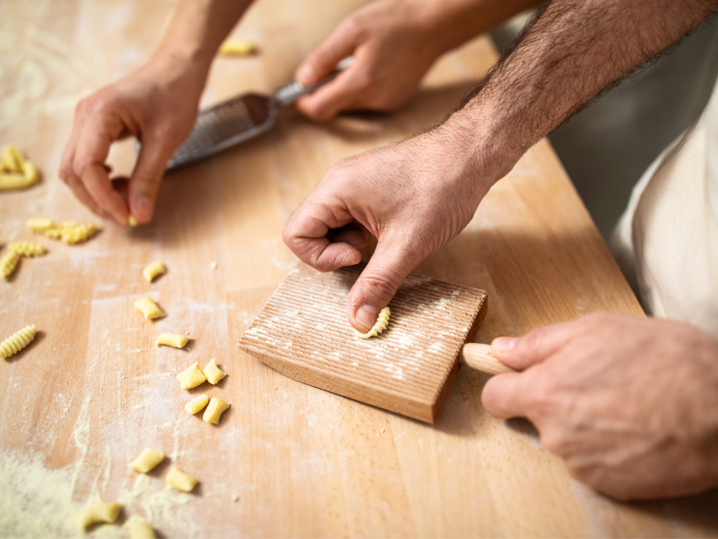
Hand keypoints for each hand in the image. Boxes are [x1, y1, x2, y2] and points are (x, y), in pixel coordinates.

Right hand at [60, 57, 204, 224]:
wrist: (177, 71)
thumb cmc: (175, 97)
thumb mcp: (166, 141)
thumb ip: (149, 178)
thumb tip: (138, 215)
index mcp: (100, 113)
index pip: (86, 166)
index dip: (104, 198)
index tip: (128, 217)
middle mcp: (84, 116)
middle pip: (72, 171)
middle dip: (97, 200)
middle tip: (127, 216)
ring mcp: (85, 121)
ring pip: (74, 169)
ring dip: (97, 192)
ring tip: (128, 200)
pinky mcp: (93, 127)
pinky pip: (85, 161)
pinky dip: (100, 180)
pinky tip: (123, 184)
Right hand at [283, 120, 514, 332]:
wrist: (470, 154)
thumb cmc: (441, 187)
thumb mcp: (407, 245)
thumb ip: (377, 284)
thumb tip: (358, 320)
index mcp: (336, 190)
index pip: (295, 234)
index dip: (320, 257)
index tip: (357, 257)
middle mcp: (338, 183)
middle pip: (310, 230)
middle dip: (335, 252)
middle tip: (369, 252)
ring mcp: (353, 182)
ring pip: (331, 226)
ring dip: (350, 244)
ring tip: (384, 240)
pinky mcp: (369, 186)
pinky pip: (349, 217)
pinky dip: (362, 233)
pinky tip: (391, 232)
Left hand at [294, 0, 446, 120]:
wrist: (435, 24)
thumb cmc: (396, 20)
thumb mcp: (352, 29)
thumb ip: (323, 58)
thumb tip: (302, 79)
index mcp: (360, 83)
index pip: (320, 109)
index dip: (304, 103)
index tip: (298, 91)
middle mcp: (374, 100)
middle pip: (335, 108)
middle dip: (325, 91)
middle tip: (326, 65)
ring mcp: (387, 104)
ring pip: (351, 105)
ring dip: (344, 88)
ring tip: (355, 59)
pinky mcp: (396, 102)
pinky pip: (367, 101)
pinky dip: (360, 88)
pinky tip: (371, 65)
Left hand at [482, 314, 717, 499]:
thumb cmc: (668, 361)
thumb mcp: (598, 329)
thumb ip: (539, 343)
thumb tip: (501, 350)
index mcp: (545, 393)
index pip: (495, 398)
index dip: (506, 385)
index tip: (520, 379)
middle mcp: (556, 435)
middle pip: (535, 418)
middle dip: (555, 400)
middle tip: (595, 381)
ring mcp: (582, 465)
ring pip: (566, 440)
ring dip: (584, 424)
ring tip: (625, 402)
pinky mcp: (610, 486)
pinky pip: (593, 462)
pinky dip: (607, 447)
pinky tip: (636, 428)